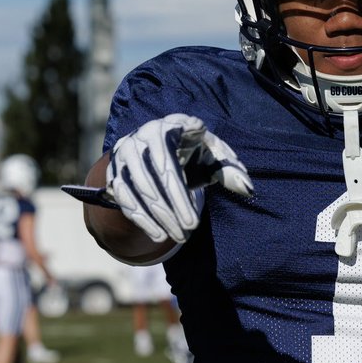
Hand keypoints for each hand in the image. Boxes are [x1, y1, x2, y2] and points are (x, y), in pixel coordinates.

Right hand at [107, 114, 252, 243]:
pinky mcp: (114, 172)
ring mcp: (124, 154)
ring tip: (177, 236)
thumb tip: (247, 189)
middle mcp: (141, 136)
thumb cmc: (191, 149)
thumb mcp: (211, 152)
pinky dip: (140, 218)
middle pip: (155, 178)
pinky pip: (124, 198)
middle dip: (174, 208)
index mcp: (168, 125)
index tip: (194, 217)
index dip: (181, 192)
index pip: (172, 161)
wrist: (156, 147)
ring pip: (138, 190)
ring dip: (158, 216)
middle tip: (190, 230)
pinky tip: (158, 234)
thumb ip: (229, 167)